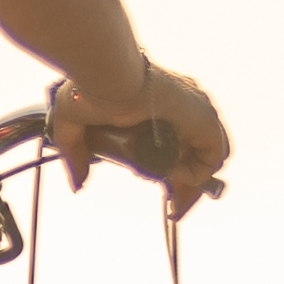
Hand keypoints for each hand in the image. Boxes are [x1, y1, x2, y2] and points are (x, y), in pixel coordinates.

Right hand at [45, 65, 225, 207]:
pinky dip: (195, 174)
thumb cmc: (92, 88)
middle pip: (196, 150)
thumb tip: (77, 183)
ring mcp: (198, 111)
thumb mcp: (73, 123)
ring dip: (189, 179)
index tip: (158, 185)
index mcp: (161, 100)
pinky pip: (211, 159)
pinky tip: (171, 176)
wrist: (109, 78)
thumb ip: (74, 154)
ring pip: (206, 156)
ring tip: (173, 198)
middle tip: (172, 204)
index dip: (171, 166)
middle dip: (185, 181)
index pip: (178, 137)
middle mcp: (185, 104)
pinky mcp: (205, 121)